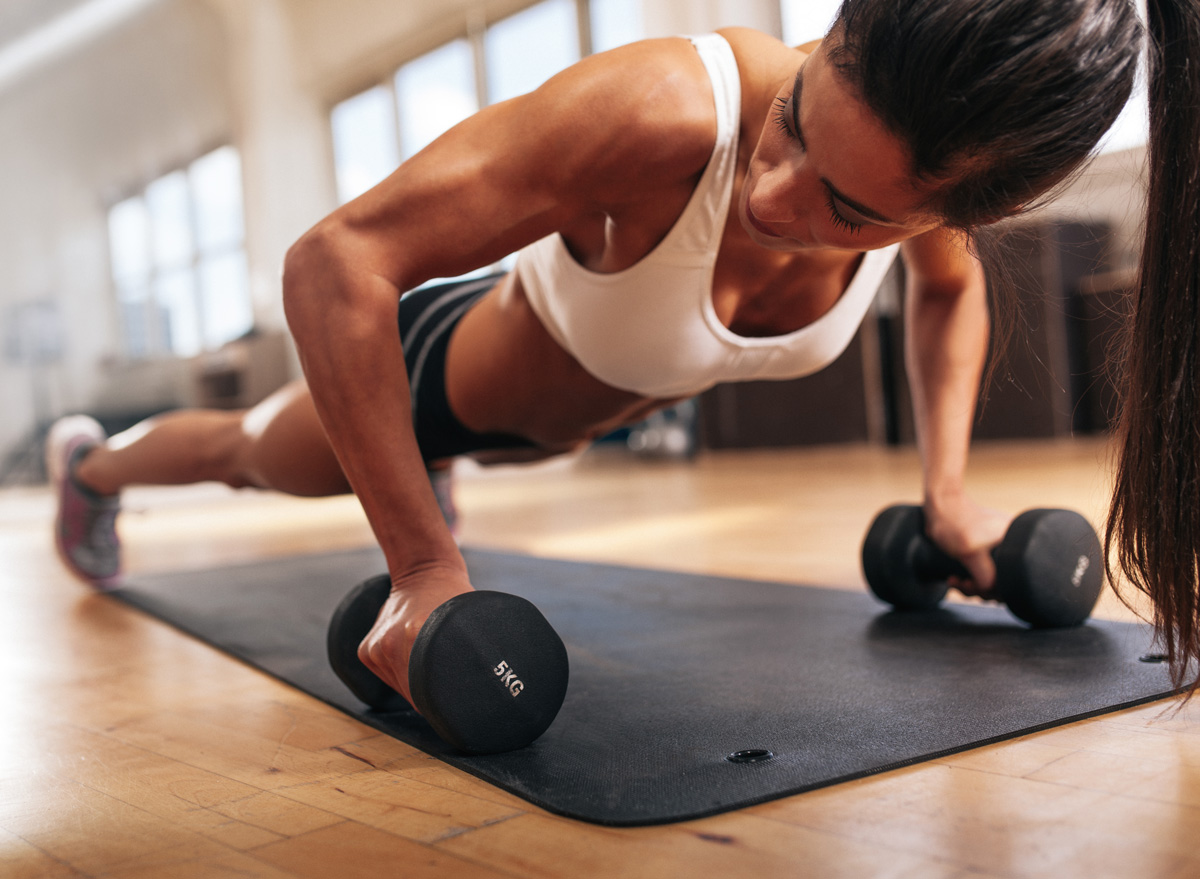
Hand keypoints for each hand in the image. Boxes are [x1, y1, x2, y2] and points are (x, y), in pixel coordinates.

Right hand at [356, 564, 473, 707]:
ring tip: (435, 669)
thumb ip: (466, 655)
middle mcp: (391, 643)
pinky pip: (389, 677)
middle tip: (453, 694)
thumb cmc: (454, 599)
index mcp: (416, 635)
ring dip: (418, 687)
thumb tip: (479, 692)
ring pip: (401, 688)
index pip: (429, 693)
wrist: (424, 572)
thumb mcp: (468, 623)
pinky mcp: (366, 651)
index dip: (445, 703)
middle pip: (415, 694)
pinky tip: (417, 659)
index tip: (459, 708)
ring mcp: (376, 647)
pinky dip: (404, 676)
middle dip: (433, 697)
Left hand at [922, 493, 1008, 596]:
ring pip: (991, 580)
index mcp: (1015, 543)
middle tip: (963, 584)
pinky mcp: (986, 553)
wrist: (939, 506)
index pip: (1016, 578)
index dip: (997, 590)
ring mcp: (998, 550)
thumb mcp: (970, 553)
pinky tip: (955, 578)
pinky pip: (983, 574)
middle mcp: (1011, 546)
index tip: (977, 587)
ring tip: (955, 581)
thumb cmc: (955, 524)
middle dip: (981, 589)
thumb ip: (986, 577)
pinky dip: (969, 580)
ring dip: (972, 586)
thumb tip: (994, 593)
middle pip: (1004, 582)